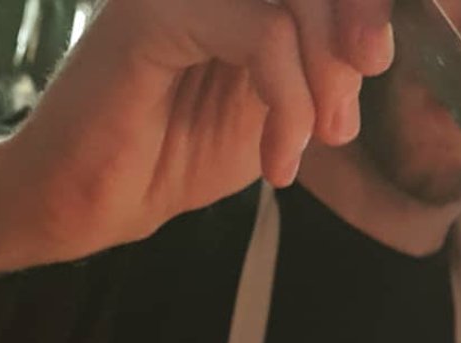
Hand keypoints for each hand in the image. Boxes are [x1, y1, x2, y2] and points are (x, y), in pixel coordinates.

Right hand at [0, 0, 394, 263]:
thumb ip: (317, 72)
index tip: (376, 66)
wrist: (84, 205)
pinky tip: (277, 159)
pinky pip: (262, 30)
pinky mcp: (153, 12)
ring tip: (314, 143)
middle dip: (358, 36)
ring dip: (324, 79)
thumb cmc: (168, 159)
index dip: (368, 7)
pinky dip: (287, 102)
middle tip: (343, 121)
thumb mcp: (268, 114)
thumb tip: (377, 48)